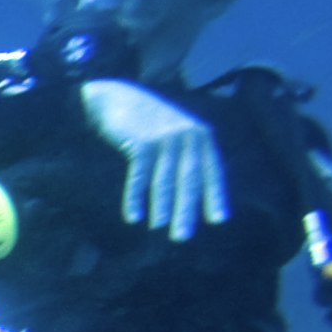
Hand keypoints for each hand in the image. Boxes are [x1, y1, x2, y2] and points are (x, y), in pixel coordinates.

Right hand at [80, 79, 230, 239]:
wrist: (113, 96)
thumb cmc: (145, 119)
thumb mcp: (174, 131)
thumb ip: (187, 152)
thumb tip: (192, 188)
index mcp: (201, 135)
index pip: (212, 170)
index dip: (215, 196)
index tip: (217, 220)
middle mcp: (187, 136)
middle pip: (189, 180)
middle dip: (186, 209)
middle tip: (182, 236)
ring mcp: (165, 138)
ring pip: (166, 180)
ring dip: (162, 207)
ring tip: (160, 228)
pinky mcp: (142, 142)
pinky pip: (140, 176)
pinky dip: (136, 197)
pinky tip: (134, 216)